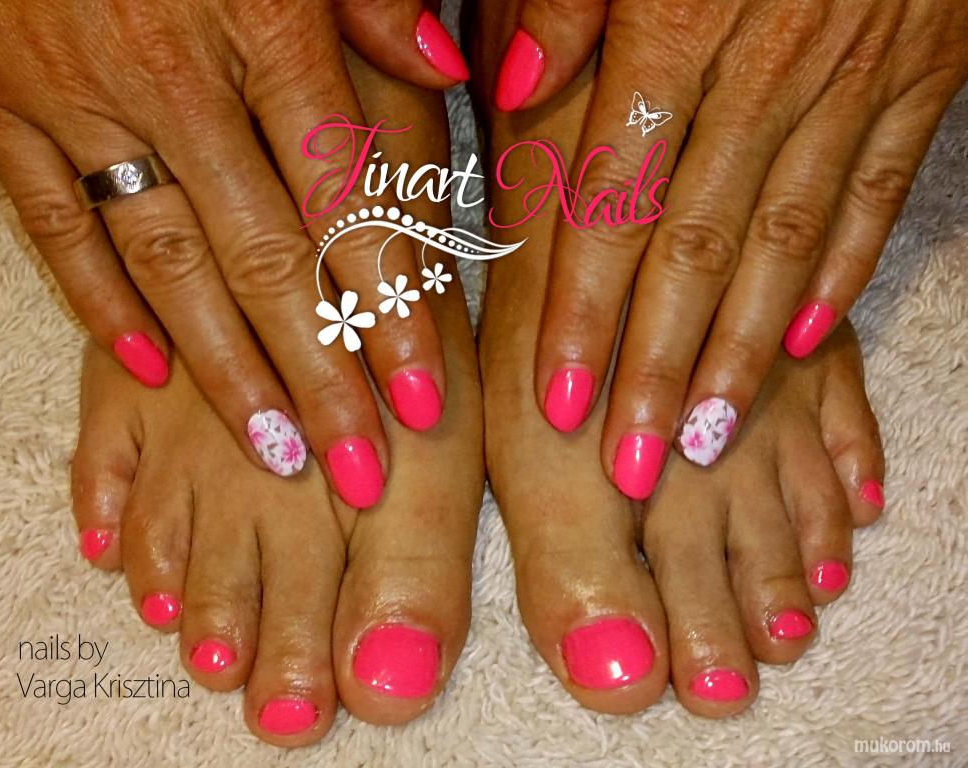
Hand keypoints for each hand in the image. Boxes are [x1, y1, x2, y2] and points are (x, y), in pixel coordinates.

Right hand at [0, 0, 469, 506]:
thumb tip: (437, 61)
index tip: (427, 394)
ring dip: (225, 366)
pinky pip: (49, 226)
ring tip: (279, 450)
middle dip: (322, 370)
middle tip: (364, 463)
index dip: (391, 301)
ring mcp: (70, 95)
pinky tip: (148, 373)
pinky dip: (98, 304)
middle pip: (264, 254)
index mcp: (259, 16)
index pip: (345, 193)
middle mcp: (168, 71)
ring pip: (164, 260)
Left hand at [491, 0, 966, 493]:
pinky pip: (872, 195)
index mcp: (677, 18)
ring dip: (739, 352)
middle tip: (628, 463)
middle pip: (697, 246)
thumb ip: (561, 0)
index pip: (614, 199)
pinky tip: (798, 345)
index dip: (584, 311)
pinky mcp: (922, 76)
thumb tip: (508, 86)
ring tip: (702, 440)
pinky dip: (834, 276)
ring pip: (784, 242)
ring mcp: (856, 74)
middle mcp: (769, 63)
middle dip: (658, 367)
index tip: (560, 402)